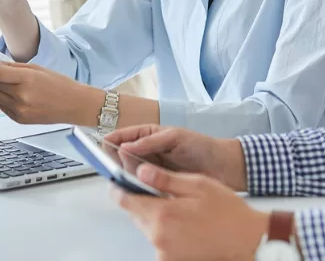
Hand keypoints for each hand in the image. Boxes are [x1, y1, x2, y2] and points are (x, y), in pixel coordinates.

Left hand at [0, 61, 101, 125]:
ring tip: (0, 79)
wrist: (74, 105)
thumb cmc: (60, 84)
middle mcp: (21, 97)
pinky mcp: (19, 119)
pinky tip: (8, 91)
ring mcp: (19, 110)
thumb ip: (14, 67)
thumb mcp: (37, 68)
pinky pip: (0, 106)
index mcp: (27, 80)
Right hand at [106, 125, 247, 191]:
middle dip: (117, 160)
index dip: (111, 141)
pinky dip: (137, 187)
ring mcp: (151, 170)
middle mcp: (147, 153)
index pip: (123, 136)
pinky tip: (138, 189)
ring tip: (129, 177)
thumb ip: (151, 142)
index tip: (102, 147)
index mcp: (149, 135)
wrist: (223, 167)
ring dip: (127, 175)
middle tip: (116, 166)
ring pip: (130, 173)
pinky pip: (141, 186)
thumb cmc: (201, 147)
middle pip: (122, 157)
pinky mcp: (157, 186)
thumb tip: (125, 147)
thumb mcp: (176, 137)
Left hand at [112, 164, 267, 260]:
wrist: (248, 241)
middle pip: (135, 214)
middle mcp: (158, 237)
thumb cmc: (229, 214)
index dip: (120, 187)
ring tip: (183, 212)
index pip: (124, 200)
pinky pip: (159, 243)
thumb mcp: (198, 185)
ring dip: (157, 218)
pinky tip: (186, 228)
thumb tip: (141, 172)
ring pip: (148, 228)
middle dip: (144, 202)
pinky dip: (167, 234)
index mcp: (162, 214)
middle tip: (166, 194)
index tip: (120, 181)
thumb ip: (166, 179)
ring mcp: (164, 253)